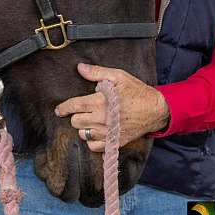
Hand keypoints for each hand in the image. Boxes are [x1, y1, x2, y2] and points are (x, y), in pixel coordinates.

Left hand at [55, 63, 170, 152]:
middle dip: (76, 115)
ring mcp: (108, 133)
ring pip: (83, 134)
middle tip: (83, 110)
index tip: (59, 109)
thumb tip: (80, 68)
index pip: (74, 106)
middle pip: (76, 122)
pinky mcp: (114, 142)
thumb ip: (98, 72)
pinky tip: (97, 131)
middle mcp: (102, 119)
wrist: (155, 109)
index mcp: (101, 102)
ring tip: (91, 120)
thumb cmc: (137, 91)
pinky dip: (92, 140)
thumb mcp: (119, 76)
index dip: (63, 108)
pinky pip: (93, 146)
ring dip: (84, 127)